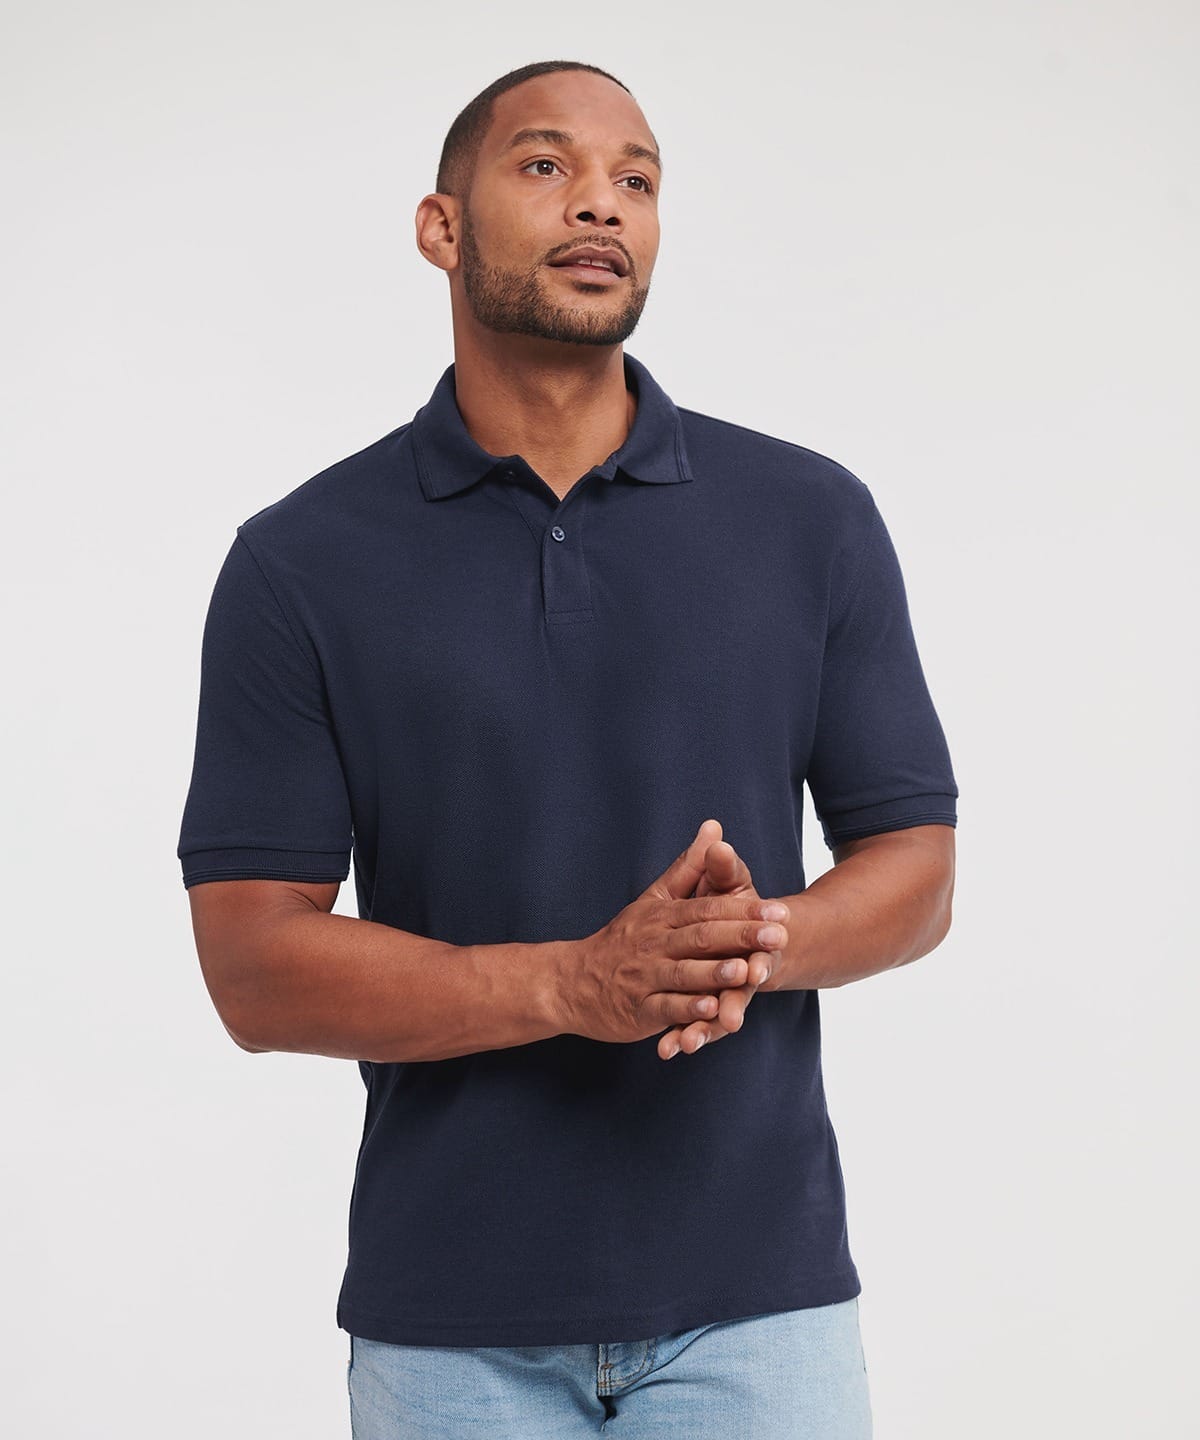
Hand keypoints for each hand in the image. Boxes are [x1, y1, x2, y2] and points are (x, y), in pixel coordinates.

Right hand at [561, 820, 789, 1046]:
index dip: (743, 909)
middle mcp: (654, 943)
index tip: (778, 912)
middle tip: (778, 937)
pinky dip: (686, 1009)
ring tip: (747, 971)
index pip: (706, 908)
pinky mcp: (637, 1009)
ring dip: (715, 973)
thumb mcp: (654, 898)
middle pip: (700, 937)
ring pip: (682, 973)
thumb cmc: (625, 938)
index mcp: (662, 915)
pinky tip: (711, 1008)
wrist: (572, 981)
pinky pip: (663, 1008)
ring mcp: (644, 977)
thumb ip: (688, 866)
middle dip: (740, 936)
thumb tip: (714, 827)